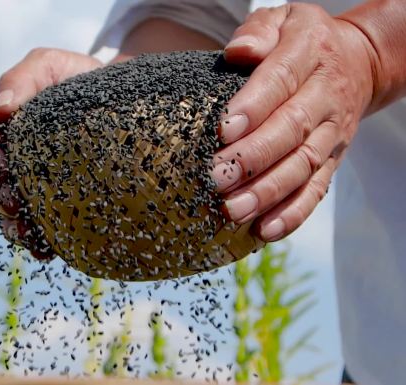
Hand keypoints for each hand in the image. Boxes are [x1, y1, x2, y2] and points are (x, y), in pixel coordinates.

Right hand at [0, 48, 101, 257]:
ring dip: (15, 228)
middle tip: (12, 204)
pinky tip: (50, 251)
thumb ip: (19, 80)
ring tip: (28, 236)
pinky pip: (45, 230)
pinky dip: (42, 243)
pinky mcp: (60, 205)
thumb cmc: (76, 77)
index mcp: (4, 132)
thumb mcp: (47, 65)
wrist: (120, 97)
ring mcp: (36, 187)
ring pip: (13, 215)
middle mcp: (15, 163)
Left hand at [211, 3, 376, 241]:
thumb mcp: (283, 18)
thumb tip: (238, 51)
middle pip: (291, 130)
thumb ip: (258, 31)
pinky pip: (316, 189)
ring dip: (267, 192)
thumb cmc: (301, 41)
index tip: (222, 129)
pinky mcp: (332, 160)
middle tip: (217, 178)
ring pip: (302, 166)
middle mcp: (325, 97)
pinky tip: (264, 231)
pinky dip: (293, 213)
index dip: (253, 107)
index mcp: (309, 56)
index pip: (280, 81)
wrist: (359, 60)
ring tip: (232, 210)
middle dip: (253, 158)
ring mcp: (331, 133)